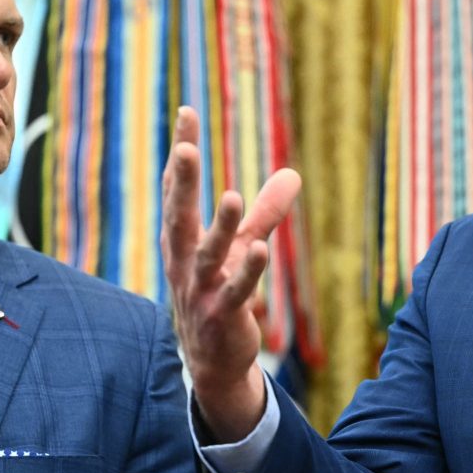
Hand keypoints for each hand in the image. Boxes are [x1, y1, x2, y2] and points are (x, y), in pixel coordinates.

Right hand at [161, 106, 301, 441]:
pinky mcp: (222, 317)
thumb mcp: (242, 248)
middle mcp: (183, 261)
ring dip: (219, 227)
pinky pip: (235, 292)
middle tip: (184, 148)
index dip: (182, 152)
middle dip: (182, 183)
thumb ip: (266, 212)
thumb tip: (294, 174)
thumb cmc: (221, 293)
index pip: (178, 189)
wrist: (214, 361)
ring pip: (207, 255)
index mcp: (181, 240)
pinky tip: (261, 249)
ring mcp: (199, 290)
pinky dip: (247, 272)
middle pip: (180, 216)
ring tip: (232, 196)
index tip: (186, 112)